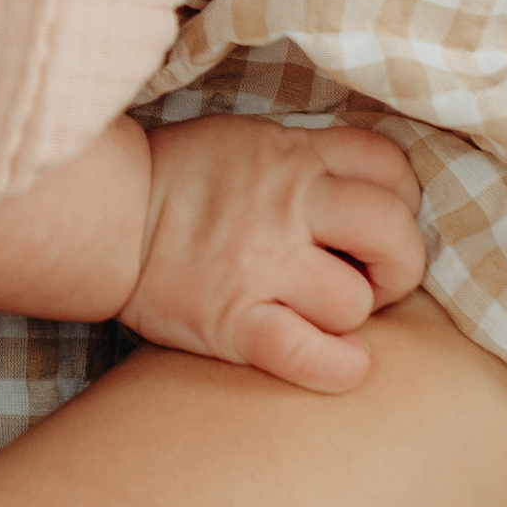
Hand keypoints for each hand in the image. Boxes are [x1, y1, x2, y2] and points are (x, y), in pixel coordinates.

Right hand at [125, 117, 426, 391]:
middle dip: (398, 263)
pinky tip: (337, 362)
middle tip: (371, 278)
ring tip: (321, 313)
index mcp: (290, 155)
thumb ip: (304, 159)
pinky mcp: (235, 322)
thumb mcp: (245, 139)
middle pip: (392, 232)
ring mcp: (260, 265)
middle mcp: (285, 203)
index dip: (402, 200)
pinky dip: (338, 367)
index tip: (382, 223)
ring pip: (354, 303)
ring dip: (348, 317)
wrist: (103, 218)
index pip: (388, 169)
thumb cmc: (178, 179)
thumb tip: (365, 190)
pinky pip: (313, 356)